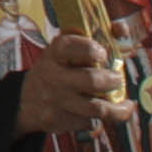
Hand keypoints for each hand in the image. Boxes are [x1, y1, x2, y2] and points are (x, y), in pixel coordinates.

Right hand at [13, 31, 132, 137]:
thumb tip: (122, 28)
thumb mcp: (67, 49)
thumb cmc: (59, 69)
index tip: (103, 53)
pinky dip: (100, 119)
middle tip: (118, 79)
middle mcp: (52, 75)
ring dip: (116, 108)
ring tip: (125, 104)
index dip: (90, 48)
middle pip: (91, 80)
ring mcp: (54, 100)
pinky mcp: (56, 120)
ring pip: (95, 108)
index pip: (70, 46)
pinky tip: (103, 113)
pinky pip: (88, 122)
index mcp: (54, 53)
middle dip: (112, 80)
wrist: (27, 101)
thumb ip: (96, 36)